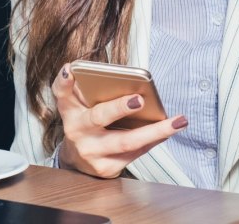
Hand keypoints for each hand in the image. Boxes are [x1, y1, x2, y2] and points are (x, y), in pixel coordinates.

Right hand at [51, 63, 186, 177]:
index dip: (64, 81)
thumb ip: (90, 89)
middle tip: (140, 99)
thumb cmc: (86, 123)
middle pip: (99, 117)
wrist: (78, 160)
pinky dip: (153, 140)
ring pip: (126, 141)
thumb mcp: (80, 105)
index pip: (61, 93)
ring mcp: (91, 152)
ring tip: (177, 121)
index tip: (71, 70)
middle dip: (120, 108)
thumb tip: (124, 80)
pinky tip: (167, 132)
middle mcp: (77, 131)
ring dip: (155, 131)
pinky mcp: (106, 168)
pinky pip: (135, 153)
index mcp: (70, 110)